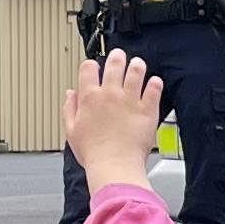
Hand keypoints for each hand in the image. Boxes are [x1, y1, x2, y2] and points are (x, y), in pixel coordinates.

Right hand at [61, 49, 164, 188]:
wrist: (115, 167)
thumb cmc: (94, 154)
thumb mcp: (71, 131)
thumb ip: (69, 109)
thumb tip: (70, 94)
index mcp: (89, 98)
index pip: (88, 68)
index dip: (91, 64)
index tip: (94, 67)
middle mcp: (110, 94)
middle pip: (114, 63)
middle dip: (117, 56)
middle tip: (118, 57)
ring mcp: (130, 100)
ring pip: (136, 69)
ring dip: (137, 65)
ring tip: (137, 66)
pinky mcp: (147, 109)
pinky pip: (154, 87)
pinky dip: (154, 83)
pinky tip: (153, 84)